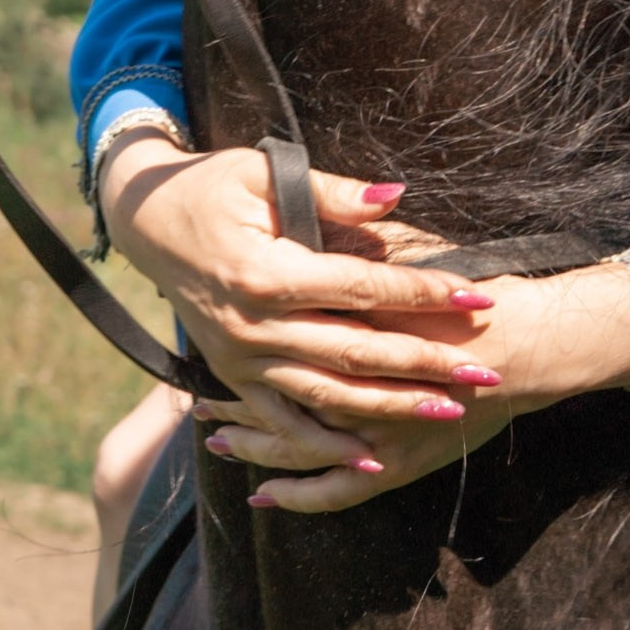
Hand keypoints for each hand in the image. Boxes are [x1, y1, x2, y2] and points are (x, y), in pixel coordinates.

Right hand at [98, 137, 490, 421]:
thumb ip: (331, 193)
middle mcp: (254, 326)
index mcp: (266, 272)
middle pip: (357, 351)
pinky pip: (285, 421)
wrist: (145, 223)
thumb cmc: (210, 187)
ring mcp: (241, 359)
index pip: (362, 287)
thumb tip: (395, 198)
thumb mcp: (261, 173)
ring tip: (448, 411)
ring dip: (391, 407)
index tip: (478, 297)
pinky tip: (371, 457)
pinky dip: (328, 444)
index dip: (423, 293)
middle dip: (426, 362)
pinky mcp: (234, 377)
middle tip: (484, 369)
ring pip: (329, 396)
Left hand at [198, 262, 629, 513]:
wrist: (538, 339)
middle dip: (236, 396)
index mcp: (356, 318)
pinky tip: (265, 497)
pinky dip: (298, 493)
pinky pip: (335, 489)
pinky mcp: (396, 463)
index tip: (210, 323)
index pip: (291, 328)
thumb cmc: (478, 286)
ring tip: (213, 436)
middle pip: (279, 389)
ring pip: (296, 440)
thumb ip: (363, 225)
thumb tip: (313, 210)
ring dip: (254, 439)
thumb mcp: (414, 243)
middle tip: (195, 400)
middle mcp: (357, 380)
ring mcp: (375, 431)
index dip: (246, 325)